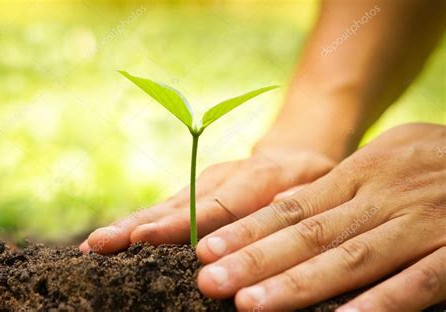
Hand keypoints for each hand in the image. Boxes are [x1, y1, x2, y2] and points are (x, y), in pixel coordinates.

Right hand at [79, 147, 334, 253]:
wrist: (293, 152)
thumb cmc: (310, 176)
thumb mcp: (320, 183)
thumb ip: (301, 197)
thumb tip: (280, 208)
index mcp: (256, 178)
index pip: (218, 205)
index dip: (184, 224)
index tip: (147, 239)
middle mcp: (222, 178)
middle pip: (179, 204)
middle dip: (140, 227)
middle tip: (101, 245)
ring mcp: (205, 182)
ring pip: (164, 206)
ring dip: (128, 226)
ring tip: (93, 246)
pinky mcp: (195, 189)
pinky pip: (164, 208)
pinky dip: (137, 225)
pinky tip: (109, 240)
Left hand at [196, 123, 445, 310]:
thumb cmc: (432, 157)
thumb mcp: (384, 155)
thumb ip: (337, 184)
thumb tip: (285, 206)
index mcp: (359, 174)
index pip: (291, 208)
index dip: (248, 231)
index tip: (207, 250)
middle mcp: (380, 199)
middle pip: (308, 234)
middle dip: (255, 260)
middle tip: (209, 281)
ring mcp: (419, 225)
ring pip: (349, 258)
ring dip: (298, 284)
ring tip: (249, 305)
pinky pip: (418, 282)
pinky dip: (379, 303)